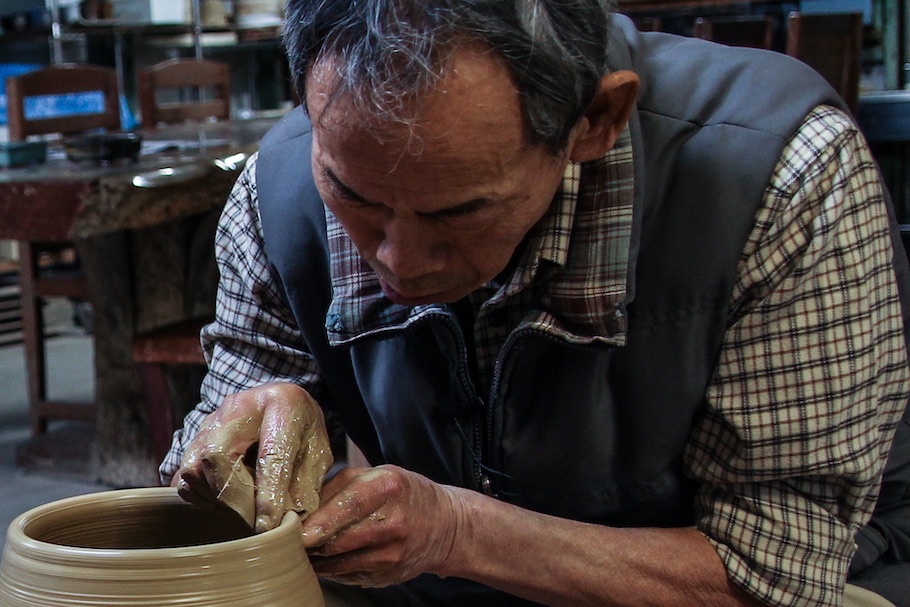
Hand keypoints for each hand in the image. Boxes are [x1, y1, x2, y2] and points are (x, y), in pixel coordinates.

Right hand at [173, 382, 332, 532]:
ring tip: (239, 511)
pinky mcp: (195, 437)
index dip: (267, 493)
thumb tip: (289, 519)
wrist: (279, 402)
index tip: (267, 525)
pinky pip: (182, 476)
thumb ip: (307, 483)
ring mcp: (212, 419)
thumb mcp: (318, 452)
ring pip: (193, 467)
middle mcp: (241, 406)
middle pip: (216, 456)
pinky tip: (222, 503)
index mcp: (283, 404)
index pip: (270, 454)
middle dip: (232, 497)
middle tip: (251, 520)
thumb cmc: (301, 429)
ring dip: (214, 499)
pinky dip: (199, 497)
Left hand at [302, 465, 466, 586]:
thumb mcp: (377, 475)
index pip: (351, 505)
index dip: (323, 521)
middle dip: (311, 542)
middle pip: (342, 539)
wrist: (444, 524)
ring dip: (318, 558)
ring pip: (341, 562)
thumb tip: (301, 506)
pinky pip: (348, 575)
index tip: (301, 532)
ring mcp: (392, 553)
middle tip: (292, 539)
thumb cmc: (404, 494)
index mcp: (389, 486)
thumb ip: (340, 486)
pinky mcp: (388, 575)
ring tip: (307, 547)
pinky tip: (329, 557)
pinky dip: (332, 568)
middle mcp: (394, 521)